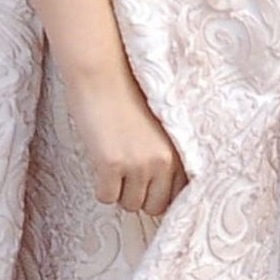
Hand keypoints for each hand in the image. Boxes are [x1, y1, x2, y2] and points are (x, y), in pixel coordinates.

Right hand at [64, 62, 187, 217]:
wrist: (102, 73)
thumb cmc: (128, 96)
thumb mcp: (158, 128)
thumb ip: (165, 155)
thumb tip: (160, 192)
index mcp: (179, 148)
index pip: (179, 194)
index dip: (160, 191)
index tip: (148, 184)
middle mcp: (163, 159)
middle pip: (155, 206)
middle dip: (140, 194)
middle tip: (127, 171)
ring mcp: (138, 163)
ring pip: (130, 204)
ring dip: (120, 189)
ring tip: (114, 159)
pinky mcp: (111, 165)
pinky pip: (106, 197)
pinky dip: (101, 185)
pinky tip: (101, 158)